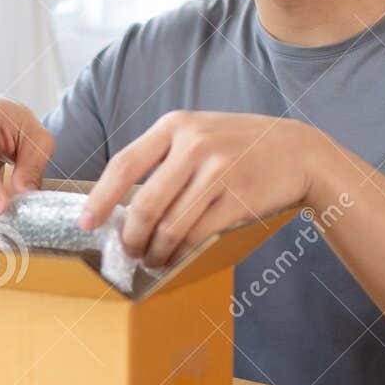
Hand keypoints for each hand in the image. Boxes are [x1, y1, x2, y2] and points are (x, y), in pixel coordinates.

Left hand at [79, 111, 326, 268]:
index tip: (86, 222)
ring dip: (155, 250)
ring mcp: (218, 170)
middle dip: (131, 236)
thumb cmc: (239, 147)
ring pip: (170, 225)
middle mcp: (195, 144)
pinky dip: (181, 252)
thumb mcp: (199, 133)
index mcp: (176, 125)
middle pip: (145, 203)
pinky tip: (176, 257)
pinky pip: (197, 235)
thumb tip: (120, 203)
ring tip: (152, 259)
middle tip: (128, 250)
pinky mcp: (237, 198)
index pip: (124, 164)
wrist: (297, 151)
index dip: (101, 198)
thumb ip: (163, 158)